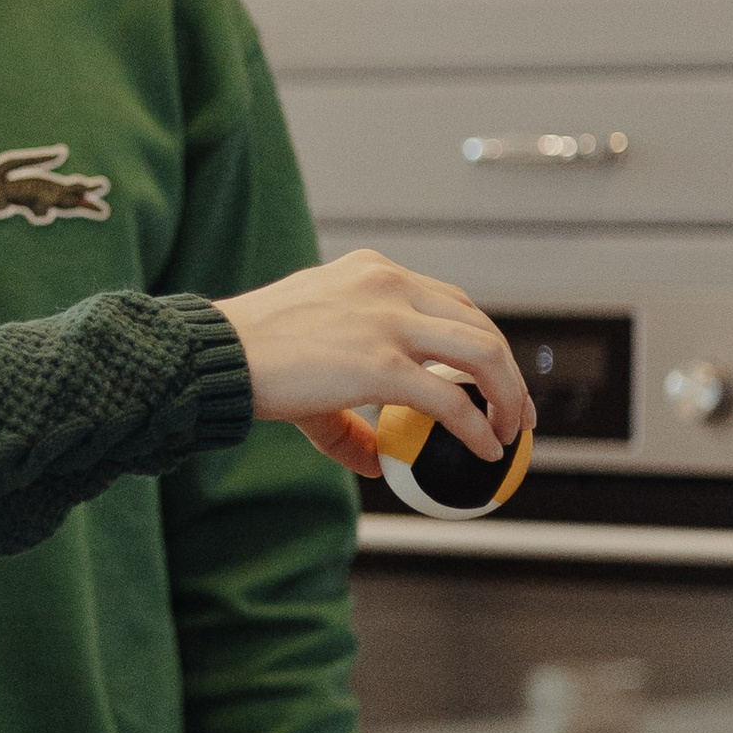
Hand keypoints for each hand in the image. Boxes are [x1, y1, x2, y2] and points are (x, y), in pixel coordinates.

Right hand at [217, 249, 533, 480]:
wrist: (217, 357)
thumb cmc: (253, 357)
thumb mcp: (311, 364)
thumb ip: (349, 411)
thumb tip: (376, 460)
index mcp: (373, 273)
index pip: (450, 300)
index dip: (482, 341)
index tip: (490, 379)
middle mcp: (387, 285)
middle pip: (478, 323)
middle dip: (508, 371)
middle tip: (515, 411)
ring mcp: (386, 320)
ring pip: (482, 351)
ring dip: (507, 395)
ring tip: (509, 431)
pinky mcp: (378, 363)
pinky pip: (448, 398)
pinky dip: (474, 426)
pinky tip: (483, 449)